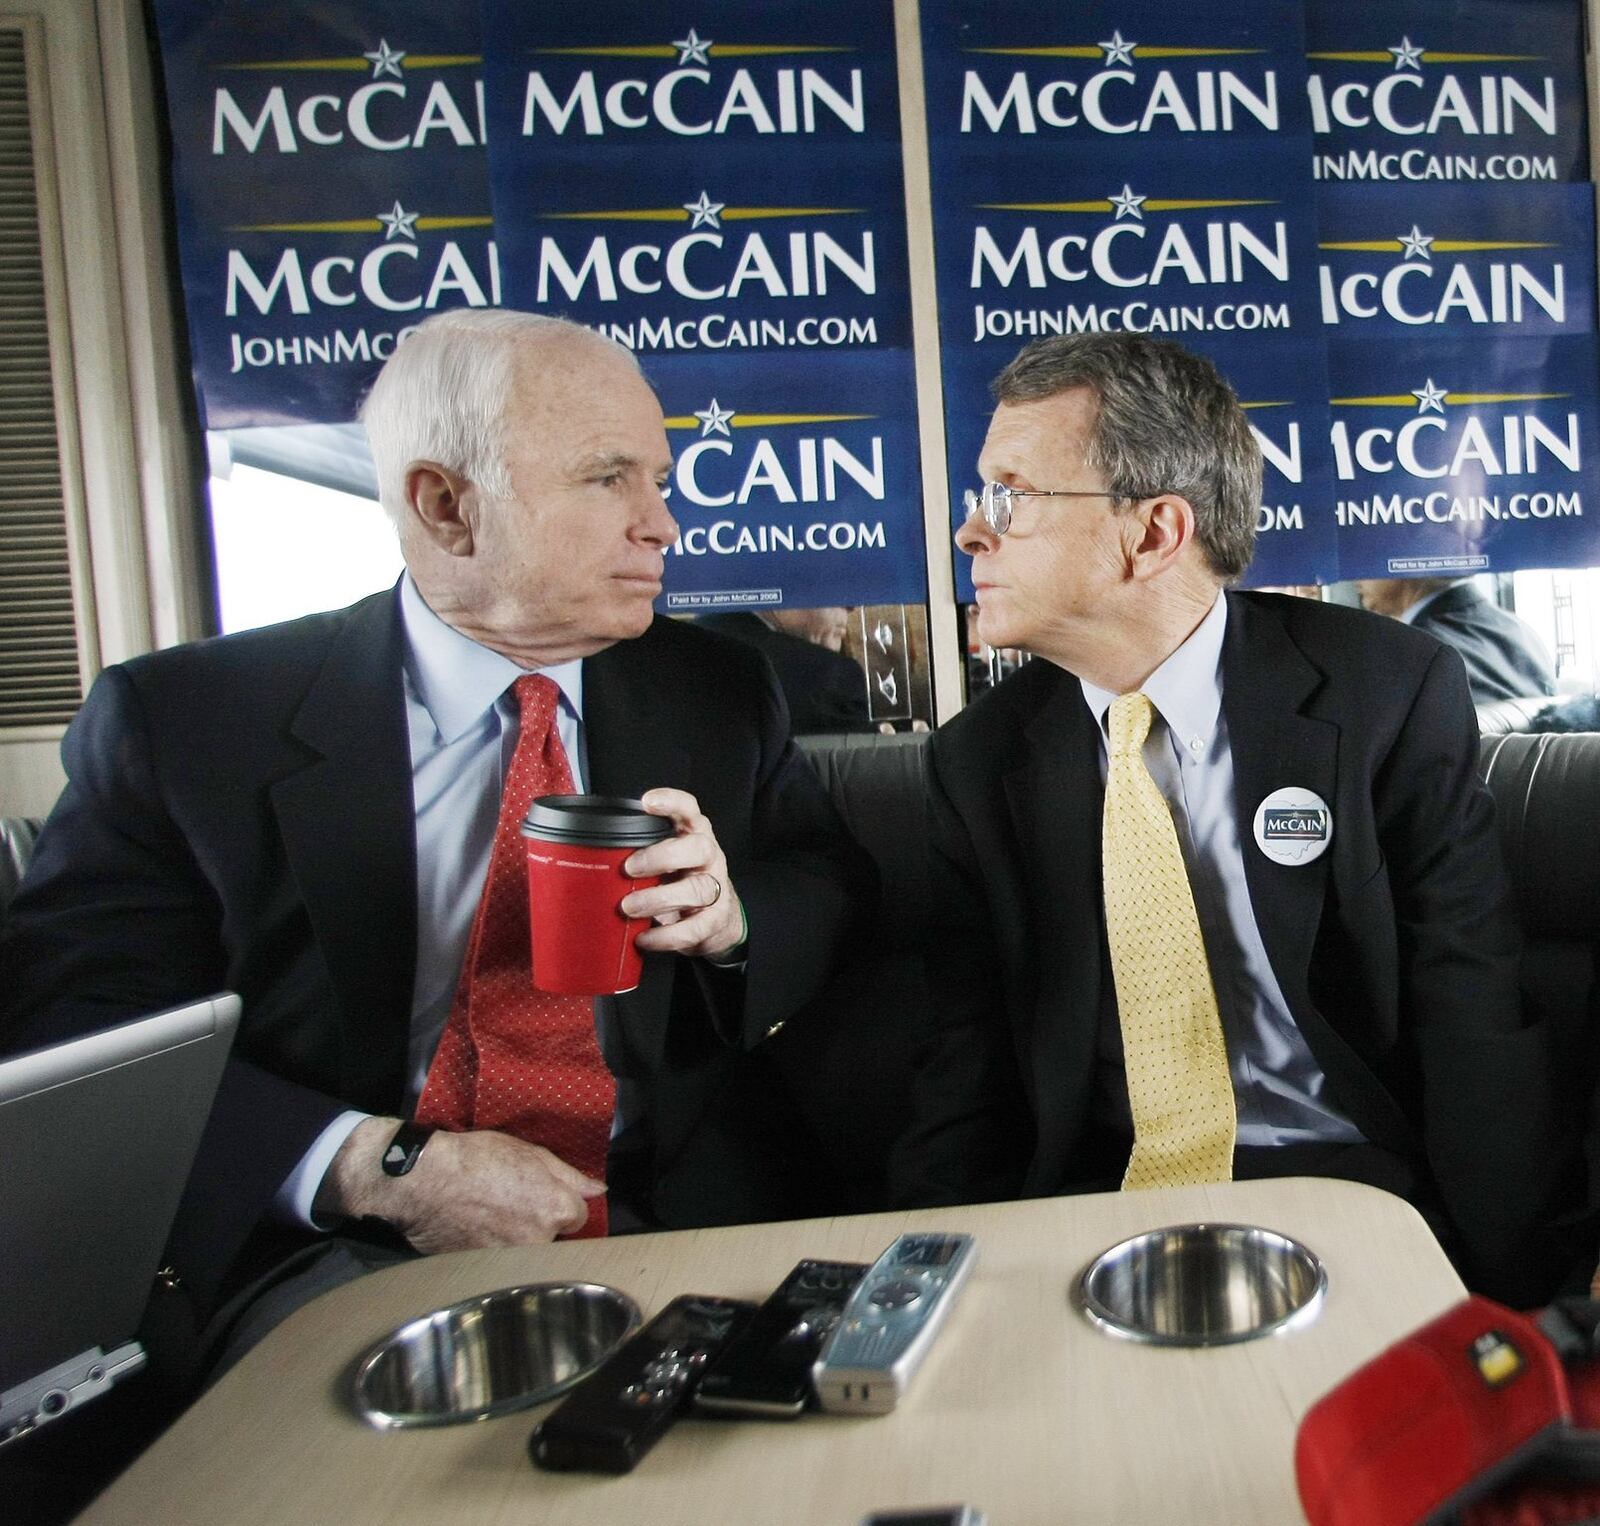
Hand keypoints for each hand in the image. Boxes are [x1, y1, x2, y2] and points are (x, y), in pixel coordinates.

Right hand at [316, 1118, 604, 1252]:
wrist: (424, 1180)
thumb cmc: (477, 1159)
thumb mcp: (531, 1153)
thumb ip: (570, 1175)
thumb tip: (598, 1189)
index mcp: (557, 1210)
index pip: (578, 1216)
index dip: (559, 1202)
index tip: (540, 1194)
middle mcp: (540, 1241)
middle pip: (553, 1237)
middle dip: (540, 1224)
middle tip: (513, 1205)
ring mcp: (512, 1261)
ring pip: (528, 1252)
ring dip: (517, 1239)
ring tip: (492, 1217)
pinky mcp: (485, 1273)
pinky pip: (501, 1264)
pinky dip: (493, 1250)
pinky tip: (477, 1229)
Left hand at [621, 787, 745, 959]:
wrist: (718, 920)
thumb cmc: (679, 880)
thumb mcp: (664, 858)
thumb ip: (638, 851)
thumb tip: (584, 857)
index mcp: (692, 835)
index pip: (689, 809)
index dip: (671, 802)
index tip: (647, 802)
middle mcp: (708, 857)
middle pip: (698, 848)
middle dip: (662, 856)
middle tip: (629, 868)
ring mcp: (716, 889)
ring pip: (697, 889)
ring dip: (659, 898)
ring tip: (629, 908)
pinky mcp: (715, 920)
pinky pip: (694, 928)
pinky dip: (665, 935)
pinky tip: (644, 937)